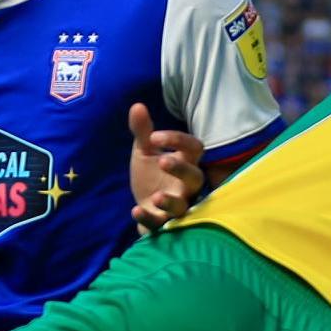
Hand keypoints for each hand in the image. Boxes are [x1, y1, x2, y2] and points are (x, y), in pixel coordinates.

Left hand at [128, 103, 206, 229]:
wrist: (144, 206)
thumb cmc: (151, 176)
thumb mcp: (144, 151)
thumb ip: (142, 131)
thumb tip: (136, 106)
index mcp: (185, 163)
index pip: (194, 148)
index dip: (177, 140)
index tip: (154, 137)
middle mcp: (186, 186)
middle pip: (196, 177)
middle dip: (181, 169)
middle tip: (163, 161)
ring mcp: (176, 205)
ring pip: (183, 207)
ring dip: (170, 202)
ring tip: (157, 196)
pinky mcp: (162, 224)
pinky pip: (159, 224)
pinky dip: (148, 218)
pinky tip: (135, 211)